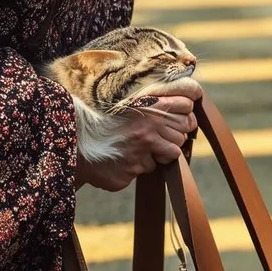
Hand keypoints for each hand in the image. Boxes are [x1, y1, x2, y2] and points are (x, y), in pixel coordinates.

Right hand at [71, 76, 205, 191]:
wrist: (81, 143)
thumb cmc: (111, 124)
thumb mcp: (134, 105)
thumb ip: (159, 103)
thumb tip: (191, 101)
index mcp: (148, 106)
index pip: (186, 107)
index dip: (185, 115)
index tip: (178, 119)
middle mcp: (148, 127)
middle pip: (182, 134)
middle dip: (173, 137)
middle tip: (154, 137)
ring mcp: (141, 150)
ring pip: (172, 154)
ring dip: (160, 153)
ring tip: (140, 147)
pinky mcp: (134, 169)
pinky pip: (151, 168)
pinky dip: (141, 165)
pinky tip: (126, 158)